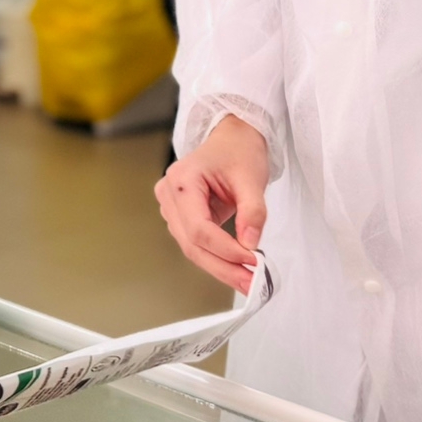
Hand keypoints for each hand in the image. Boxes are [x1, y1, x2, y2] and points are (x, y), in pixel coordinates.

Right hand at [154, 114, 267, 291]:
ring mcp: (172, 206)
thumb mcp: (251, 178)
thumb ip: (252, 212)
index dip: (225, 249)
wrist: (233, 138)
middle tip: (252, 283)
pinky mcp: (181, 216)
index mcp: (182, 180)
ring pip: (192, 248)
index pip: (199, 228)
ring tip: (248, 280)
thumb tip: (250, 244)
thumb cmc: (239, 151)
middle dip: (224, 267)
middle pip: (192, 243)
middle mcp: (169, 194)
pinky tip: (236, 268)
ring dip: (221, 267)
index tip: (251, 261)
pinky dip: (217, 258)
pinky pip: (196, 243)